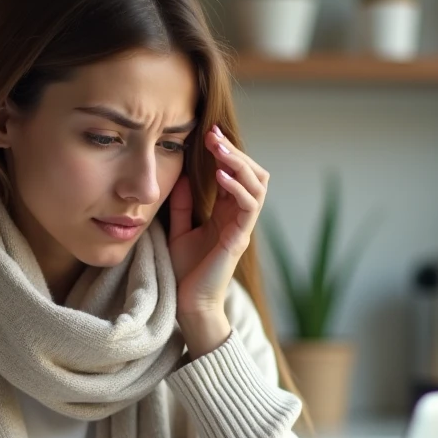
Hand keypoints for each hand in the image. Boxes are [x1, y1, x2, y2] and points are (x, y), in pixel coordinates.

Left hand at [168, 125, 269, 319]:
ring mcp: (242, 228)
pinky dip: (238, 188)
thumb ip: (183, 205)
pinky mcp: (239, 240)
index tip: (209, 133)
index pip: (236, 174)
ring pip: (258, 185)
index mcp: (226, 213)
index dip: (227, 152)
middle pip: (254, 174)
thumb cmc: (185, 271)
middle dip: (236, 151)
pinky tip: (221, 176)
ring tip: (219, 148)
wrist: (189, 304)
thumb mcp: (179, 230)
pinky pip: (248, 207)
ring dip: (240, 163)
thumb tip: (182, 177)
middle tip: (214, 135)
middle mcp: (239, 218)